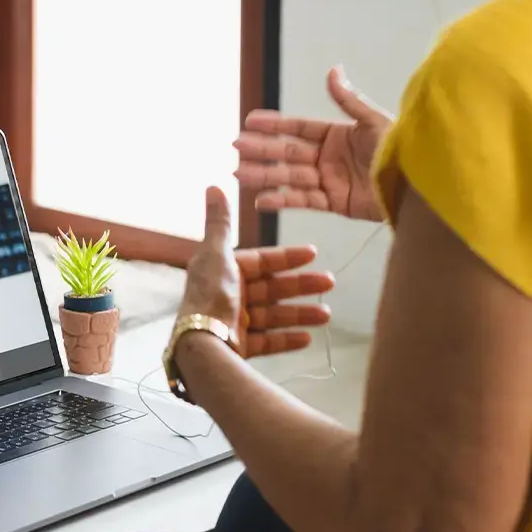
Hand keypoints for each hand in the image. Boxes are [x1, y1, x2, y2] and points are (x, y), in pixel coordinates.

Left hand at [177, 187, 334, 357]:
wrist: (201, 342)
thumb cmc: (211, 294)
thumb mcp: (216, 253)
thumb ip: (220, 223)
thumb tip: (213, 185)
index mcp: (222, 270)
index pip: (260, 261)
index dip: (286, 257)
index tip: (313, 254)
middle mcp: (228, 295)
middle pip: (271, 288)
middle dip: (300, 286)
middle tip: (330, 282)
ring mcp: (234, 322)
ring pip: (273, 315)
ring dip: (300, 313)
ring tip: (327, 315)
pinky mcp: (239, 346)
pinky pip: (267, 341)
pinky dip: (286, 339)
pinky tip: (308, 337)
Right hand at [234, 66, 392, 221]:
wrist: (415, 186)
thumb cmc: (400, 151)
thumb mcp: (373, 121)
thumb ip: (348, 100)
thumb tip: (333, 70)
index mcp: (336, 135)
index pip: (297, 128)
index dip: (274, 125)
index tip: (249, 121)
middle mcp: (328, 157)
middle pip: (287, 152)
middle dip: (261, 150)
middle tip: (235, 148)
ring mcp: (329, 180)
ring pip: (289, 177)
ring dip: (263, 175)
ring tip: (238, 174)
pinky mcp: (334, 203)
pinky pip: (303, 201)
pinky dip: (282, 201)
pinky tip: (260, 200)